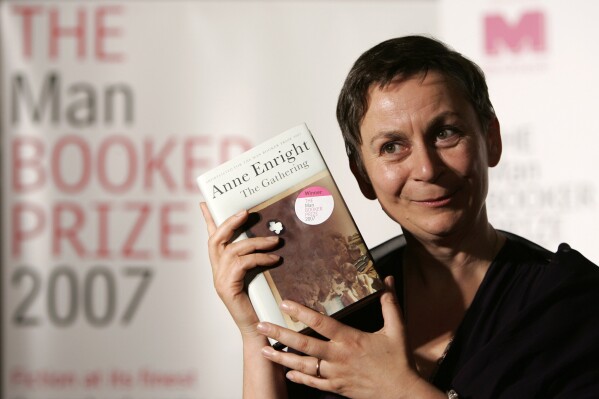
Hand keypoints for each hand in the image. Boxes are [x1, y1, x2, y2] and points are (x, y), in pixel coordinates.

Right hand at [200, 203, 280, 336]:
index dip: (208, 220)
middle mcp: (216, 271)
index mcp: (220, 266)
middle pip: (216, 239)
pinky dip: (260, 258)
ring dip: (256, 241)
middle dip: (229, 222)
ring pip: (233, 249)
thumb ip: (253, 259)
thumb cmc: (259, 303)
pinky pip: (243, 263)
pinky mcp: (227, 287)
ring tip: (275, 241)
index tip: (204, 203)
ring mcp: (219, 279)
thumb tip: (269, 239)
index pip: (211, 238)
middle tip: (245, 212)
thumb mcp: (255, 276)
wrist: (257, 330)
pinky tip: (274, 259)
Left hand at [257, 276, 430, 398]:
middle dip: (280, 334)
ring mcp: (336, 374)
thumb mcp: (397, 328)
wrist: (402, 392)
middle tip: (261, 325)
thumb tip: (386, 279)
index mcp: (351, 339)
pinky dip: (298, 377)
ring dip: (281, 357)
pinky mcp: (337, 388)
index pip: (321, 323)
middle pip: (304, 344)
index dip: (301, 312)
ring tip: (263, 349)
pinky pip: (313, 382)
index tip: (284, 303)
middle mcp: (339, 356)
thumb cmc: (399, 361)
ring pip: (303, 365)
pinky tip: (286, 371)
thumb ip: (389, 302)